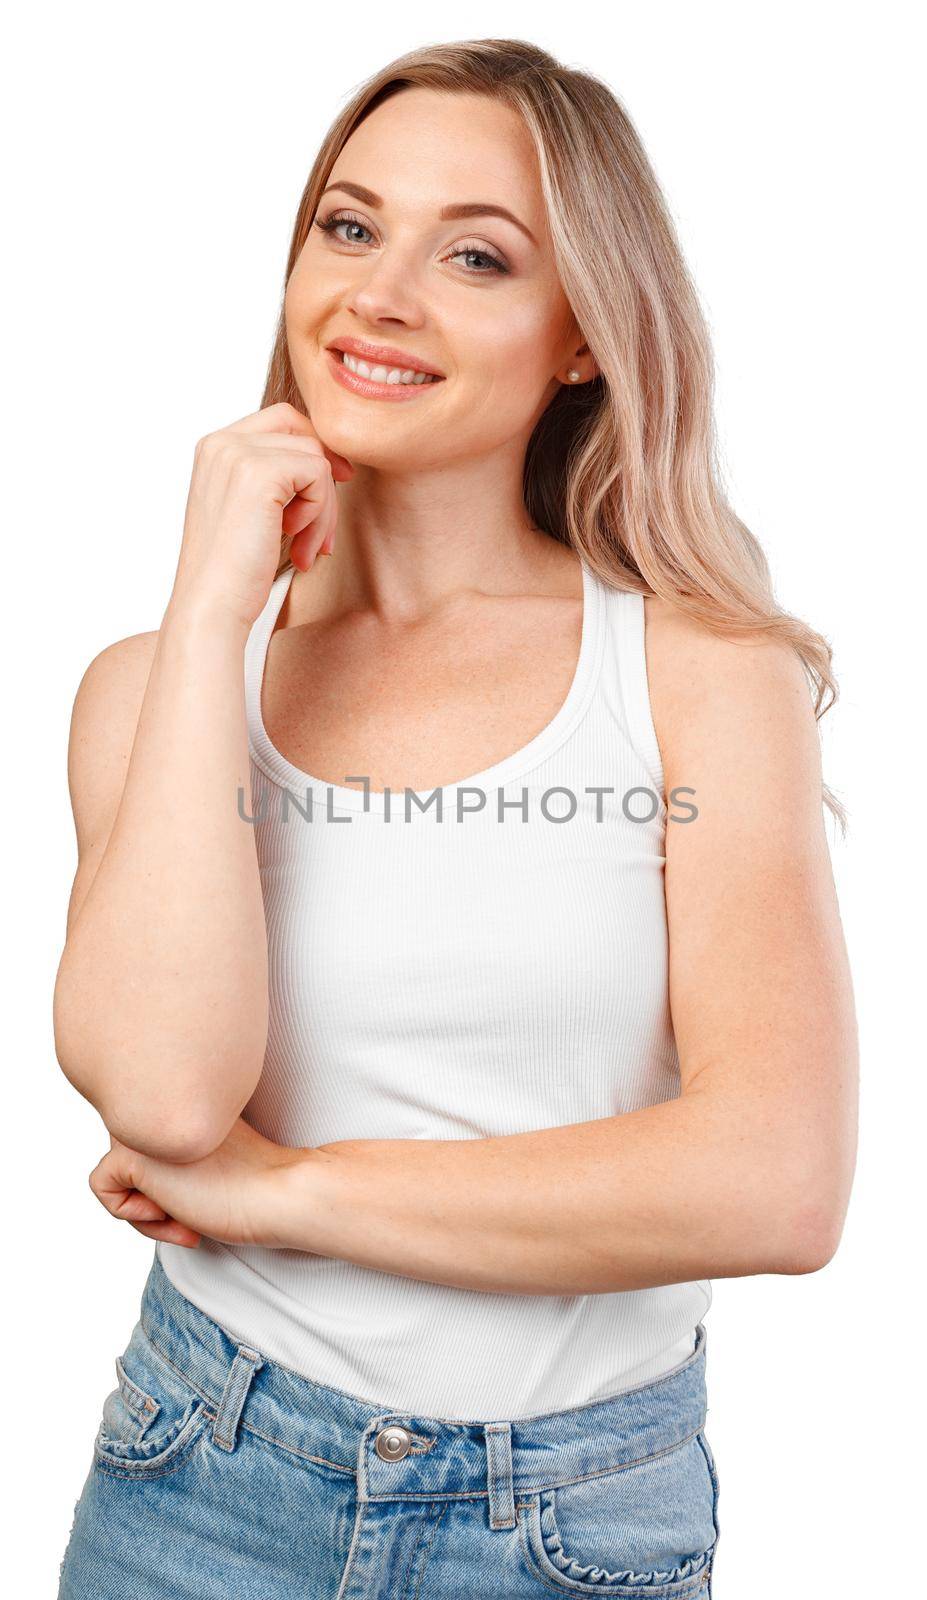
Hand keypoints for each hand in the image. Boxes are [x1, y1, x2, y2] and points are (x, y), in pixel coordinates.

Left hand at [88, 1117, 306, 1249]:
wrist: (278, 1192)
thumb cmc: (253, 1182)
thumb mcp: (205, 1152)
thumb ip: (174, 1143)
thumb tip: (135, 1169)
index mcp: (182, 1094)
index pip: (145, 1131)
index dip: (165, 1172)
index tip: (200, 1192)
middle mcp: (159, 1099)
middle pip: (126, 1148)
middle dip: (151, 1190)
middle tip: (188, 1211)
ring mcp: (143, 1124)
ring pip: (113, 1167)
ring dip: (142, 1205)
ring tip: (182, 1215)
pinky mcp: (132, 1153)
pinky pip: (102, 1186)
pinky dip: (130, 1213)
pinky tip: (171, 1212)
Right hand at [171, 400, 354, 628]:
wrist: (212, 607)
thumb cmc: (235, 572)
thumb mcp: (253, 512)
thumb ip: (278, 478)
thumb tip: (334, 461)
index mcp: (214, 448)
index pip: (282, 420)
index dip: (315, 450)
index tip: (336, 484)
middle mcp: (221, 442)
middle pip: (303, 432)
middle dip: (325, 479)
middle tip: (323, 531)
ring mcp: (238, 454)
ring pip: (316, 458)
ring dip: (323, 510)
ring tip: (305, 550)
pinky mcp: (260, 473)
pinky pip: (319, 475)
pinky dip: (319, 515)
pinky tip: (298, 547)